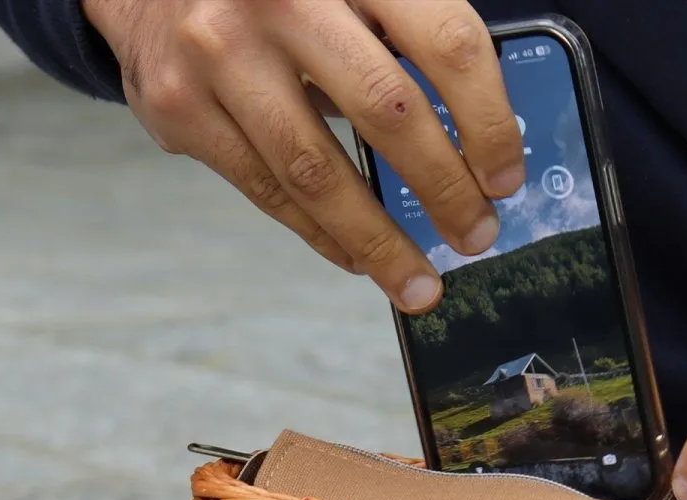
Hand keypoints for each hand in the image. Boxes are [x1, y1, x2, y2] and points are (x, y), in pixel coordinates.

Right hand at [82, 0, 523, 312]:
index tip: (505, 176)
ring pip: (318, 172)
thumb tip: (474, 134)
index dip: (487, 118)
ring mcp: (221, 56)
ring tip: (419, 284)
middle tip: (476, 236)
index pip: (445, 40)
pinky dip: (321, 234)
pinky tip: (358, 258)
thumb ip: (401, 28)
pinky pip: (267, 191)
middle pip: (387, 111)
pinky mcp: (181, 109)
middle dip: (443, 189)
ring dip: (379, 241)